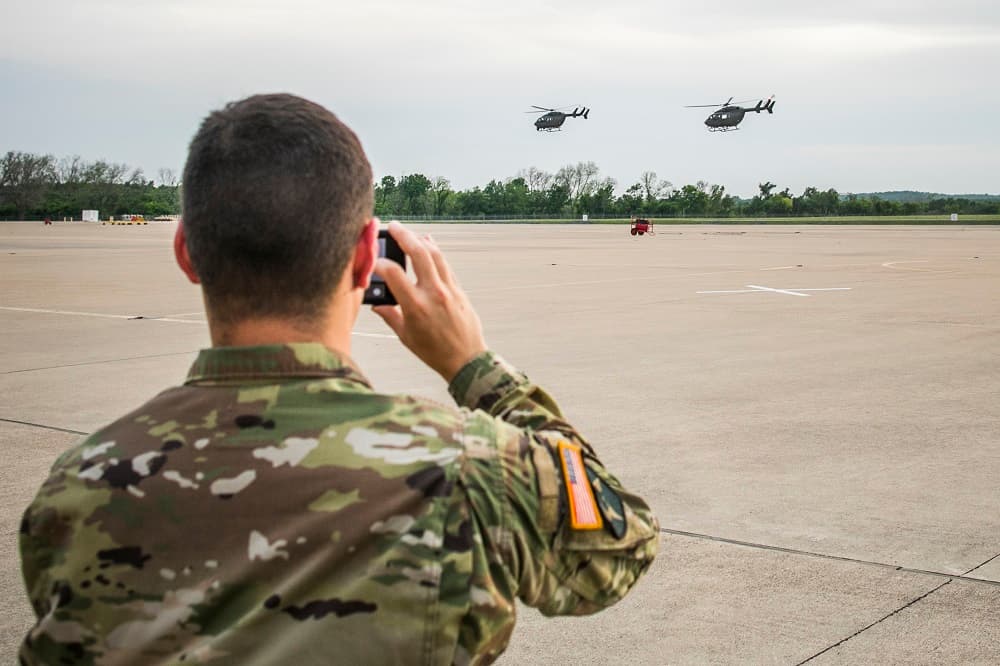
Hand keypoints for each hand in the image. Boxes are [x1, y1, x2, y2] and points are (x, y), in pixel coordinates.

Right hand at [372, 221, 486, 381]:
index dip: (379, 263)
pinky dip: (435, 251)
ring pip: (435, 254)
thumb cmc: (434, 351)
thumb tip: (377, 304)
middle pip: (418, 253)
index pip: (393, 273)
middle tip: (393, 226)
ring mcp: (448, 289)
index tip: (373, 261)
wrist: (466, 359)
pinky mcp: (458, 289)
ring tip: (409, 232)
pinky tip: (428, 244)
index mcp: (415, 306)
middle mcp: (433, 293)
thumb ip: (390, 316)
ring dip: (420, 239)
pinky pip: (445, 264)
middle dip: (404, 235)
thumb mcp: (406, 336)